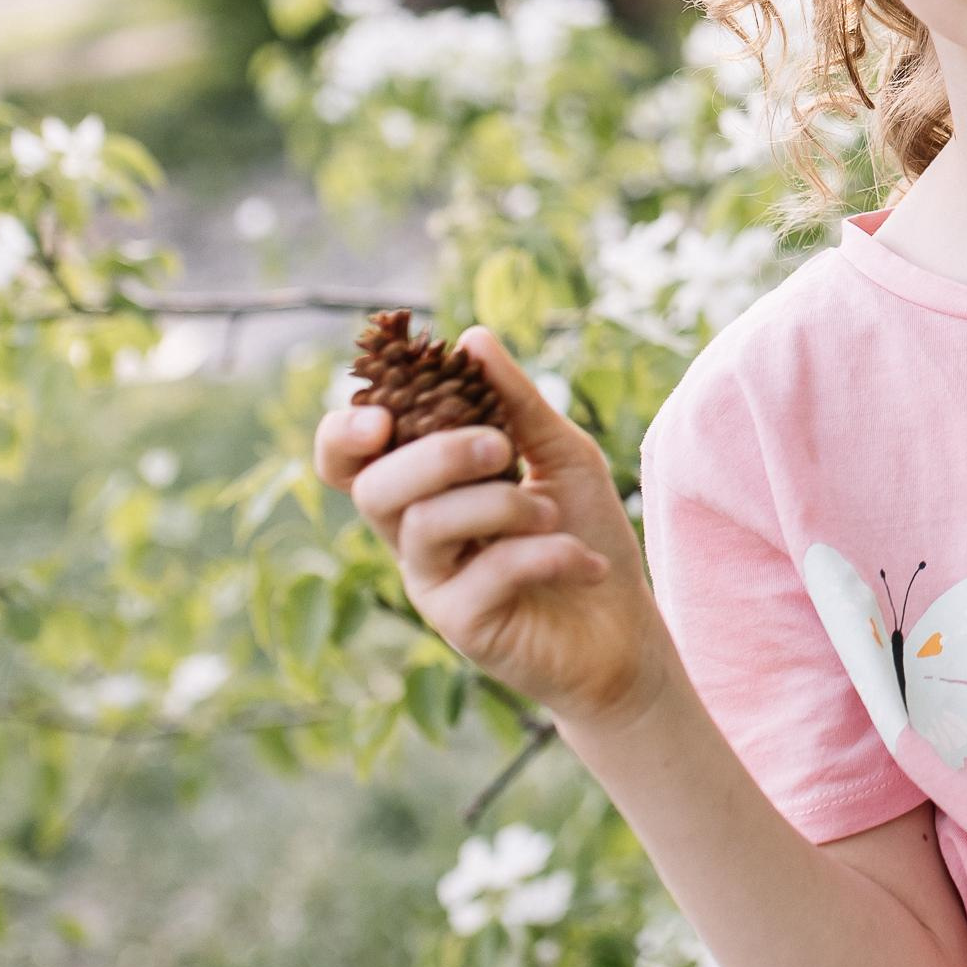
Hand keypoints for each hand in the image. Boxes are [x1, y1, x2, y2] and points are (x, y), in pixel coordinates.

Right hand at [315, 328, 668, 730]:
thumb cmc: (585, 530)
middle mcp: (415, 537)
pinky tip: (586, 563)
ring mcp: (434, 585)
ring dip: (500, 504)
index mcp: (426, 489)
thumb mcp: (561, 454)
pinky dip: (544, 554)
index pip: (350, 462)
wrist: (624, 626)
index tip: (381, 413)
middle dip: (434, 455)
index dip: (343, 435)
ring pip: (425, 526)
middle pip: (373, 489)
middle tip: (500, 447)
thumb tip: (472, 338)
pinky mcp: (465, 627)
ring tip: (552, 511)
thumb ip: (518, 402)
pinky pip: (485, 576)